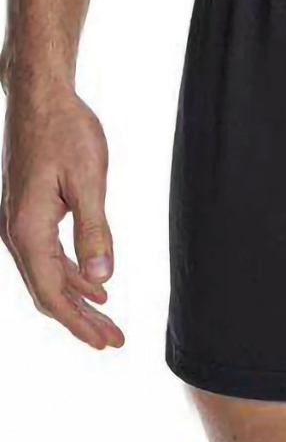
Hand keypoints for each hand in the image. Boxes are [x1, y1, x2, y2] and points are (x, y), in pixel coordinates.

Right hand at [1, 80, 123, 348]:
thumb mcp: (90, 180)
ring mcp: (19, 223)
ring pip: (48, 275)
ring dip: (77, 298)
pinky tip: (94, 282)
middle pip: (48, 292)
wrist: (40, 99)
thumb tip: (103, 278)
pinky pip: (48, 255)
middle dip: (80, 320)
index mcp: (28, 231)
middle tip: (113, 341)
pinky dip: (72, 272)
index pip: (54, 293)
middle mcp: (16, 234)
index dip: (80, 322)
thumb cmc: (67, 132)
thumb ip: (96, 229)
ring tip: (107, 319)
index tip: (107, 342)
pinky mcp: (28, 212)